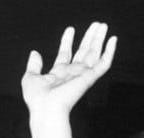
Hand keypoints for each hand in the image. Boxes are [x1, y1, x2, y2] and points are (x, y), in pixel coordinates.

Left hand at [21, 23, 116, 137]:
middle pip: (83, 52)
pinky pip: (104, 64)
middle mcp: (72, 74)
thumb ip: (33, 65)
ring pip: (94, 54)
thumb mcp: (30, 77)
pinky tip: (113, 40)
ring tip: (103, 25)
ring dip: (99, 39)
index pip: (65, 54)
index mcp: (58, 74)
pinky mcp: (90, 78)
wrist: (46, 108)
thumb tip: (35, 53)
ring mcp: (82, 75)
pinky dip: (110, 52)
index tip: (70, 29)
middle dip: (89, 38)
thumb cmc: (37, 99)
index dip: (67, 41)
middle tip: (95, 24)